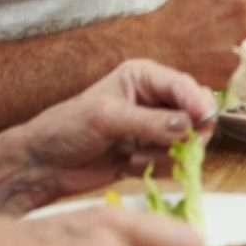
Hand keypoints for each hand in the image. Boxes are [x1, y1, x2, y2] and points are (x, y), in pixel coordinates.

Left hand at [6, 60, 217, 208]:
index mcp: (144, 78)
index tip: (204, 121)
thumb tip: (189, 126)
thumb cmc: (66, 129)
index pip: (184, 86)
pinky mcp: (150, 154)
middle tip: (175, 148)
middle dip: (187, 134)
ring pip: (187, 142)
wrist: (42, 165)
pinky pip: (172, 162)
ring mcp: (154, 128)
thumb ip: (151, 122)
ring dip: (165, 154)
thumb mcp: (107, 118)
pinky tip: (128, 166)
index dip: (198, 103)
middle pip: (196, 114)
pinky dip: (156, 168)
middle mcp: (154, 100)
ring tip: (133, 157)